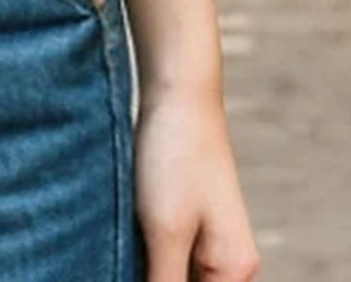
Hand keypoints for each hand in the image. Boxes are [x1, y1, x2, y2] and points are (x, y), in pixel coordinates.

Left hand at [136, 87, 259, 280]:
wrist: (178, 88)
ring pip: (172, 280)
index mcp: (234, 272)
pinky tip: (118, 249)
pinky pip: (165, 262)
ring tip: (116, 253)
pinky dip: (142, 262)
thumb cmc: (175, 156)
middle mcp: (229, 265)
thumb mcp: (165, 232)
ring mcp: (208, 244)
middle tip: (119, 260)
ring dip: (143, 273)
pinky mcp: (186, 224)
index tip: (125, 273)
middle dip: (150, 280)